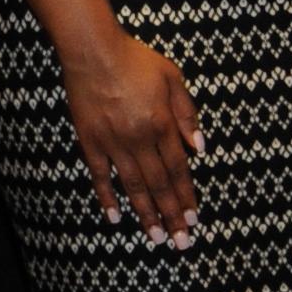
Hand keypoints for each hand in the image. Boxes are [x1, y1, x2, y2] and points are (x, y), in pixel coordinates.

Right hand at [60, 25, 203, 247]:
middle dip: (172, 215)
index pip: (179, 169)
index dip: (187, 196)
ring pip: (134, 186)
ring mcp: (113, 143)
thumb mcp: (173, 78)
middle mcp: (140, 139)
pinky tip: (115, 217)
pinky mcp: (91, 141)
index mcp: (162, 124)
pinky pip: (101, 175)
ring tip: (155, 237)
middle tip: (181, 242)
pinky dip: (108, 198)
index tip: (194, 219)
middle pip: (160, 185)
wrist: (93, 50)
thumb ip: (187, 114)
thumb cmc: (135, 59)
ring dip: (146, 214)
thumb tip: (200, 148)